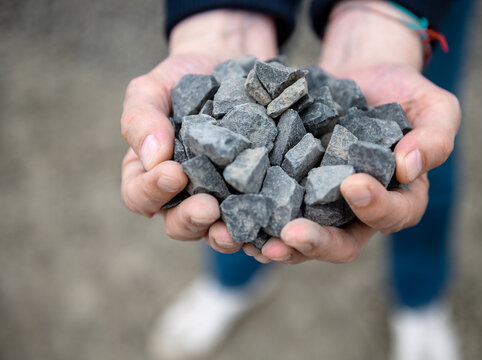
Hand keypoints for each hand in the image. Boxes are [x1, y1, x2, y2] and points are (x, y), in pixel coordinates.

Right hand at [120, 10, 276, 249]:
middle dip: (192, 220)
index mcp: (152, 175)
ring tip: (237, 230)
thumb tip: (153, 157)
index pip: (140, 195)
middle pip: (180, 224)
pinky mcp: (255, 196)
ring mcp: (222, 199)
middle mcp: (186, 195)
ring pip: (218, 231)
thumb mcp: (152, 90)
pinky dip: (263, 227)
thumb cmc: (184, 79)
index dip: (152, 190)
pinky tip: (273, 224)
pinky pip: (257, 219)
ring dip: (226, 236)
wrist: (231, 66)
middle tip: (208, 208)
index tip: (174, 173)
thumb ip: (142, 119)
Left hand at [237, 1, 459, 263]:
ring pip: (299, 241)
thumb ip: (434, 136)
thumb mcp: (431, 106)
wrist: (355, 77)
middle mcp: (354, 214)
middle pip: (340, 244)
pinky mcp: (285, 191)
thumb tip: (410, 167)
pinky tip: (231, 219)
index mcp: (395, 199)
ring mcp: (317, 206)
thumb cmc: (398, 92)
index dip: (377, 207)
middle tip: (290, 236)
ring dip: (275, 246)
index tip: (355, 184)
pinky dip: (252, 221)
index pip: (393, 215)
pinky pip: (269, 215)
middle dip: (316, 243)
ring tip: (252, 242)